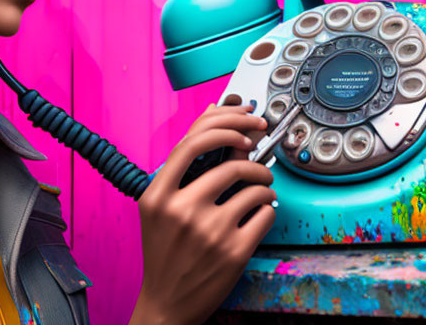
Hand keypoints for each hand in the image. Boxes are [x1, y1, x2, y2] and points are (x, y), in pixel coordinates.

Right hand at [129, 104, 275, 324]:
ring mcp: (209, 231)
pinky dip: (268, 209)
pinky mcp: (234, 251)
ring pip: (254, 187)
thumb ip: (183, 170)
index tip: (243, 127)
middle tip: (260, 157)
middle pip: (231, 163)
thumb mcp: (160, 208)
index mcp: (157, 196)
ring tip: (262, 188)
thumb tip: (217, 121)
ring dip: (265, 184)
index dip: (225, 126)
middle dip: (254, 157)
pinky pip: (265, 213)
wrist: (166, 303)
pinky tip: (259, 214)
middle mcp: (181, 210)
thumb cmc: (165, 252)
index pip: (193, 143)